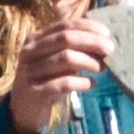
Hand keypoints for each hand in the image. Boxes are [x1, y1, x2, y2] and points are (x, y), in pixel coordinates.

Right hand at [8, 17, 112, 133]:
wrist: (24, 108)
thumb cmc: (47, 79)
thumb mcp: (57, 60)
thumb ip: (74, 49)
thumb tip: (105, 42)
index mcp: (35, 39)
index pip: (64, 25)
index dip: (88, 27)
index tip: (107, 34)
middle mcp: (30, 51)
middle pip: (65, 39)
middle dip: (92, 42)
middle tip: (110, 50)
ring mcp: (31, 71)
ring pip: (65, 58)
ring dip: (89, 62)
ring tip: (101, 68)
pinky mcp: (36, 91)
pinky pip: (65, 83)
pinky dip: (83, 82)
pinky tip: (91, 84)